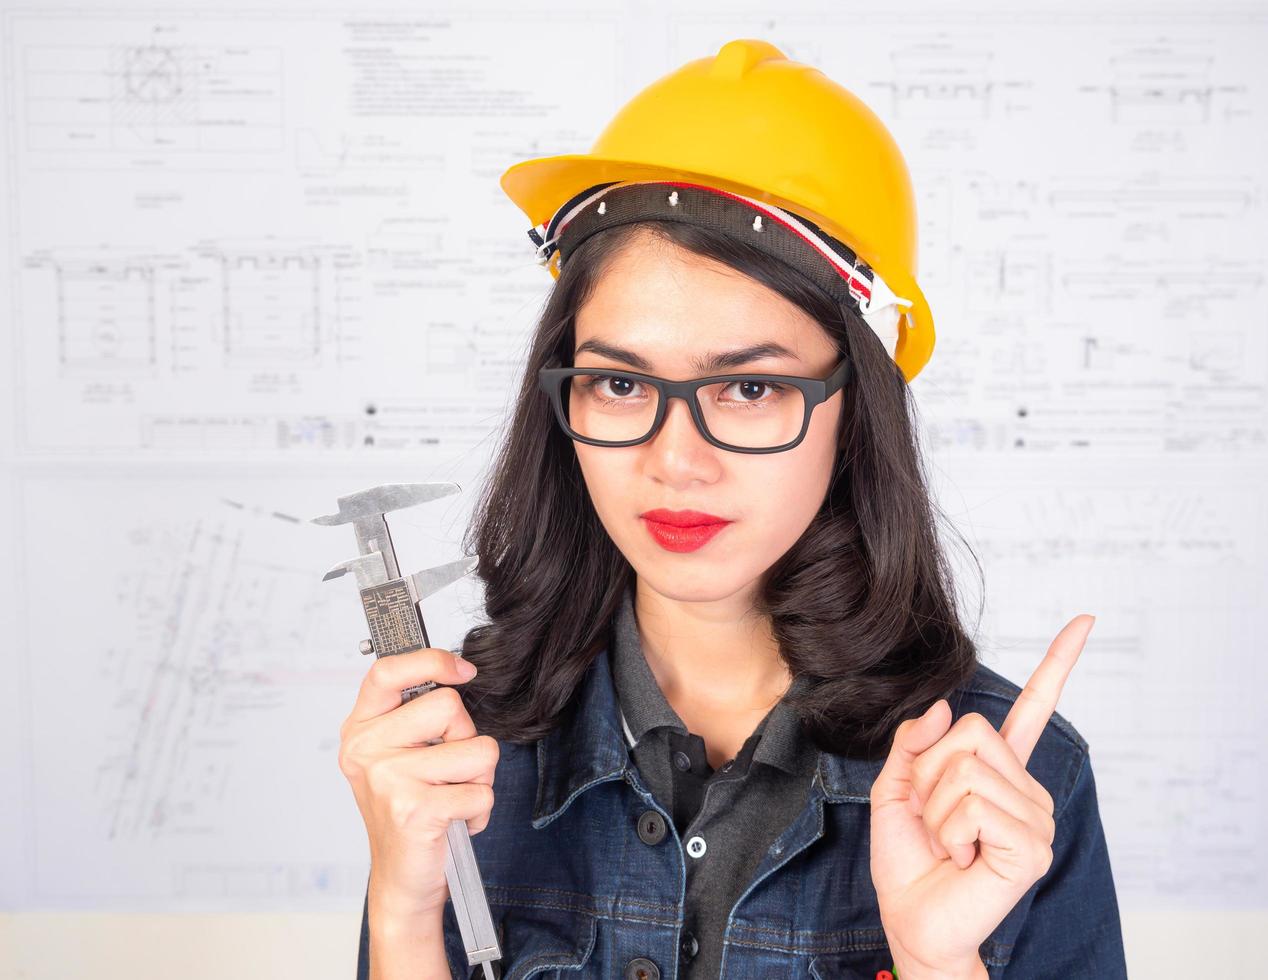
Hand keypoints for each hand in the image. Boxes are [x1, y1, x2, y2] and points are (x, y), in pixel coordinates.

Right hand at [337, 648, 498, 919]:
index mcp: (361, 728)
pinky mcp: (414, 810)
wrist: (402, 876)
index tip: (463, 670)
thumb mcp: (396, 753)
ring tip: (453, 795)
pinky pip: (481, 791)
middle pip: (449, 705)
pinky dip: (479, 810)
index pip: (388, 671)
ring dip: (479, 777)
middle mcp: (366, 750)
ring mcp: (388, 780)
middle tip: (449, 768)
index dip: (431, 661)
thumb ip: (414, 713)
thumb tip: (457, 672)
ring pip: (476, 750)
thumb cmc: (407, 808)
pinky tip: (454, 821)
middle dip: (466, 737)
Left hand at [869, 614, 1094, 979]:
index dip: (1058, 663)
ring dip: (936, 809)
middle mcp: (1025, 788)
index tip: (1085, 621)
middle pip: (971, 732)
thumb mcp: (895, 789)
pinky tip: (963, 858)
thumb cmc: (908, 860)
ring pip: (966, 770)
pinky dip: (950, 831)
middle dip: (929, 772)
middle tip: (933, 817)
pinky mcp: (1032, 846)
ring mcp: (1035, 817)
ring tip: (950, 844)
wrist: (913, 920)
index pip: (1035, 708)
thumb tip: (946, 705)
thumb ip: (914, 744)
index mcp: (997, 770)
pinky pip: (973, 806)